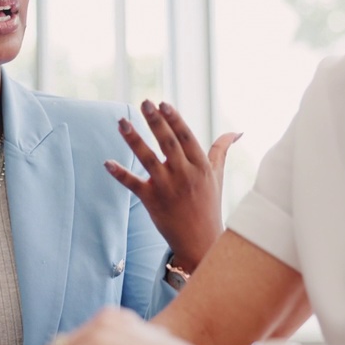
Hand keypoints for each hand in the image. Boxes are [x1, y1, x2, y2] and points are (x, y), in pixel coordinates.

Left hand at [106, 100, 238, 269]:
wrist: (201, 242)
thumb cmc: (208, 205)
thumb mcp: (217, 176)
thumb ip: (222, 150)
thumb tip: (237, 132)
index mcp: (200, 166)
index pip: (187, 137)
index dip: (175, 120)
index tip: (163, 103)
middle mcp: (185, 175)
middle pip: (168, 143)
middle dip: (155, 122)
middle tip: (144, 102)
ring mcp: (167, 188)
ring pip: (148, 159)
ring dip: (134, 140)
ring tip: (121, 122)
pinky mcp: (152, 201)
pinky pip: (134, 184)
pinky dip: (120, 174)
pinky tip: (107, 162)